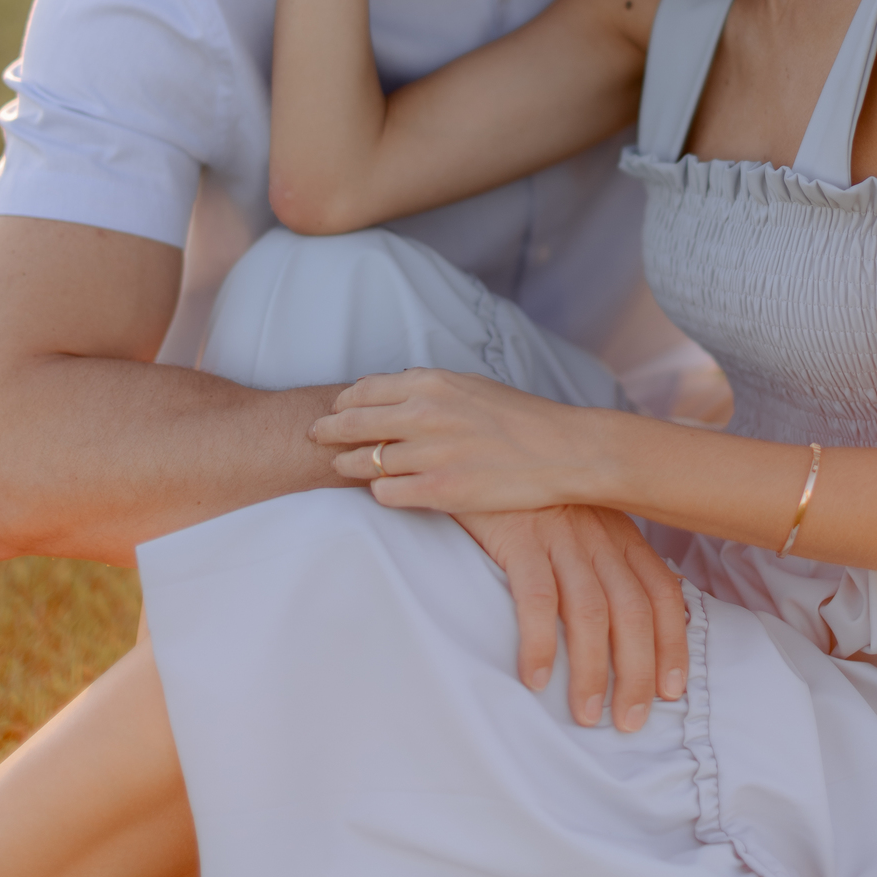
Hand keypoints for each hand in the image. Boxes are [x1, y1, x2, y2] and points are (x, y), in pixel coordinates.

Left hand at [312, 367, 616, 514]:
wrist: (562, 450)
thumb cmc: (521, 418)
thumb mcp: (471, 387)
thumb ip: (430, 388)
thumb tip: (394, 389)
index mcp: (432, 383)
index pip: (364, 390)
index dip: (343, 402)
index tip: (334, 410)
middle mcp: (424, 414)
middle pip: (353, 423)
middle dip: (327, 430)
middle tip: (314, 437)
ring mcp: (430, 453)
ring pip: (364, 461)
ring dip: (349, 465)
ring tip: (342, 467)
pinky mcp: (440, 490)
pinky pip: (386, 494)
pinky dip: (379, 492)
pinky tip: (382, 491)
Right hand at [454, 506, 687, 731]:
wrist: (481, 448)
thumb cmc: (529, 495)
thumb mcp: (580, 517)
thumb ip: (606, 558)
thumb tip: (634, 615)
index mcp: (618, 532)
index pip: (662, 590)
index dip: (673, 642)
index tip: (672, 690)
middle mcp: (598, 534)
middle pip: (633, 610)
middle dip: (638, 671)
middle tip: (630, 721)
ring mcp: (561, 534)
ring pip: (592, 611)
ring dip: (593, 669)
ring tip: (587, 714)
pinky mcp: (519, 535)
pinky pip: (537, 596)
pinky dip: (541, 641)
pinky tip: (536, 678)